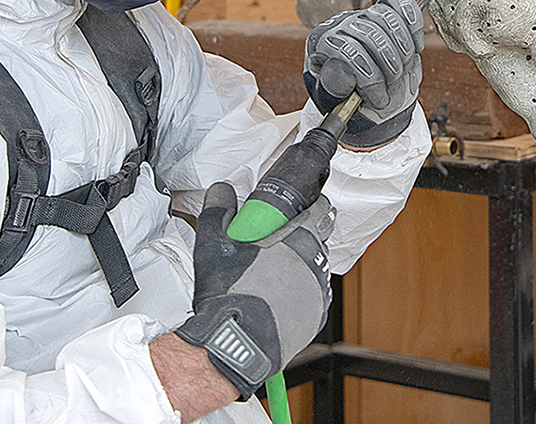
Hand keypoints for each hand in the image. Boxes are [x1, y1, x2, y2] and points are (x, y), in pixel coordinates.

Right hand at [175, 183, 334, 400]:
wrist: (235, 344)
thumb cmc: (229, 295)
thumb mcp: (214, 244)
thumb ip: (218, 210)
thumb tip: (221, 190)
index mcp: (298, 241)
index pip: (321, 211)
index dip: (314, 205)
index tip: (305, 206)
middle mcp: (315, 265)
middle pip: (320, 240)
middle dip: (306, 236)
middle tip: (282, 239)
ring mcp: (318, 294)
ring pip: (317, 270)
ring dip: (303, 266)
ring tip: (277, 271)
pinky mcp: (315, 319)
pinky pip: (313, 297)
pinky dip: (301, 293)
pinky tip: (279, 296)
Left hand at [304, 0, 423, 146]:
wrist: (365, 94)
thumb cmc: (348, 98)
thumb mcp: (335, 100)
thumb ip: (335, 87)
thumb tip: (344, 70)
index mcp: (322, 44)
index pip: (346, 51)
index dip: (370, 78)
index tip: (380, 100)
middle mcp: (340, 24)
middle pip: (371, 34)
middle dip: (390, 67)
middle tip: (394, 88)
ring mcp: (363, 14)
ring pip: (388, 19)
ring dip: (404, 51)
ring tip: (403, 73)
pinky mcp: (384, 9)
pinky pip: (400, 4)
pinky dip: (413, 24)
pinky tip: (417, 46)